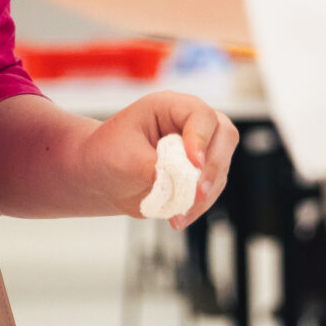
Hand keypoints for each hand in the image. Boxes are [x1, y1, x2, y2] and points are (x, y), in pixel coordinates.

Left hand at [79, 91, 236, 227]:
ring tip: (178, 214)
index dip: (201, 138)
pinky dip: (199, 205)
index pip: (200, 115)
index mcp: (168, 107)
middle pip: (224, 135)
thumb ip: (155, 168)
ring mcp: (198, 148)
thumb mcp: (126, 159)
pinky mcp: (198, 173)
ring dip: (205, 194)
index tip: (193, 165)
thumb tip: (181, 183)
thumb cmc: (107, 155)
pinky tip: (178, 218)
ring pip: (221, 167)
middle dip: (214, 167)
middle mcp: (188, 124)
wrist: (101, 177)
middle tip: (197, 192)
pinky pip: (212, 188)